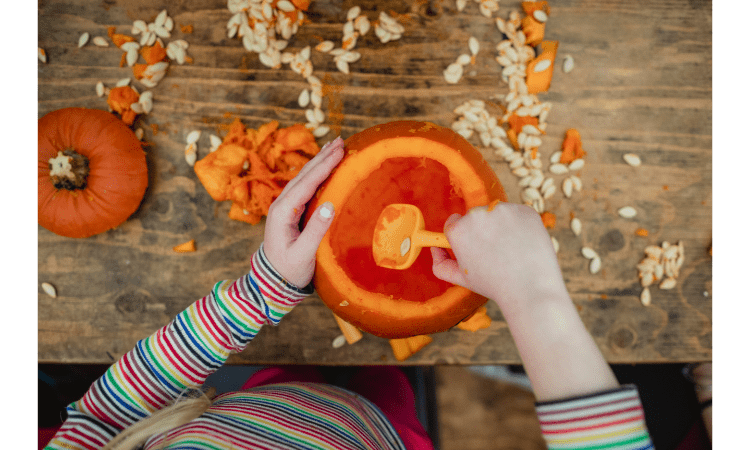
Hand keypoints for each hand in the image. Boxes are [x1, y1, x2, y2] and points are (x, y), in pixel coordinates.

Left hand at [263, 137, 344, 287]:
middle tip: (341, 140)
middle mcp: (282, 205)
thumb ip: (316, 231)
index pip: (306, 182)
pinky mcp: (291, 212)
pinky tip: (327, 168)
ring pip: (304, 178)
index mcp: (283, 212)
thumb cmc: (289, 271)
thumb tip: (330, 205)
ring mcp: (285, 207)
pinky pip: (306, 187)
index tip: (340, 150)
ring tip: (335, 147)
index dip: (324, 165)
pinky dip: (318, 174)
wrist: (272, 283)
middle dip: (323, 156)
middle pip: (304, 174)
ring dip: (320, 161)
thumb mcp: (303, 254)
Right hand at [432, 203, 619, 400]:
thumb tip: (435, 249)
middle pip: (475, 217)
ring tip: (511, 251)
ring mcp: (503, 210)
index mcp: (458, 230)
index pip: (454, 222)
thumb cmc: (495, 285)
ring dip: (501, 226)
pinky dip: (520, 226)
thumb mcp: (461, 280)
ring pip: (497, 214)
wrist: (531, 288)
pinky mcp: (524, 210)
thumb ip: (440, 265)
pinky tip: (523, 244)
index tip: (473, 246)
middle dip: (482, 231)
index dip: (463, 236)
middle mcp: (478, 214)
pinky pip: (517, 214)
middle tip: (495, 253)